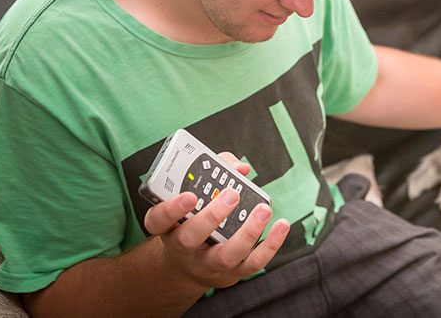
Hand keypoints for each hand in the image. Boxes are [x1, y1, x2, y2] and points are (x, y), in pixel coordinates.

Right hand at [143, 152, 289, 289]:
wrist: (189, 265)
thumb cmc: (193, 219)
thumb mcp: (191, 196)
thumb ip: (214, 172)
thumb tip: (239, 167)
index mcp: (168, 227)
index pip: (158, 220)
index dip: (172, 209)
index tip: (190, 195)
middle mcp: (184, 249)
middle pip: (191, 237)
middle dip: (212, 216)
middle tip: (232, 194)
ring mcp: (208, 264)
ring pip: (225, 255)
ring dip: (247, 232)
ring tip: (263, 209)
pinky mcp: (232, 273)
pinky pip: (253, 263)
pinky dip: (270, 245)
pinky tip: (282, 225)